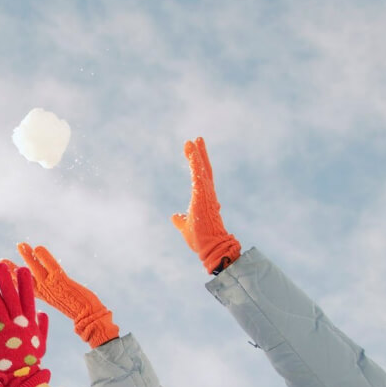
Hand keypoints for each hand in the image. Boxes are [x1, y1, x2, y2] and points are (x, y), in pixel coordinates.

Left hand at [0, 262, 51, 386]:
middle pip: (12, 296)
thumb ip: (42, 326)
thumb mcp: (41, 342)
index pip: (29, 298)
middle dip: (6, 280)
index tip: (22, 270)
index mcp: (31, 322)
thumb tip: (42, 313)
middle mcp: (19, 321)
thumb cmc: (31, 360)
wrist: (22, 375)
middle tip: (1, 265)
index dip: (25, 284)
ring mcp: (7, 326)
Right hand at [13, 243, 118, 347]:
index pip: (24, 287)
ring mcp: (51, 286)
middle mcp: (44, 292)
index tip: (4, 274)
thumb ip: (53, 294)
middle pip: (24, 279)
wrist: (89, 317)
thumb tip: (50, 290)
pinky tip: (37, 247)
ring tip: (20, 245)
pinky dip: (44, 256)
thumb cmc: (79, 311)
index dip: (14, 280)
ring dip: (27, 256)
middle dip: (12, 269)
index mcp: (43, 297)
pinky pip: (50, 266)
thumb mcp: (62, 301)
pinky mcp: (60, 281)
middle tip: (1, 261)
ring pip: (35, 269)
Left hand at [171, 137, 240, 273]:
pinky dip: (196, 165)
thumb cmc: (200, 239)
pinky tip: (192, 154)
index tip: (193, 152)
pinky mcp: (204, 197)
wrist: (210, 247)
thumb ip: (180, 220)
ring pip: (202, 171)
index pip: (201, 178)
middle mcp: (208, 194)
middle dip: (200, 154)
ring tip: (192, 141)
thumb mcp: (185, 227)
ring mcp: (207, 195)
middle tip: (196, 139)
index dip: (197, 165)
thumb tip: (174, 216)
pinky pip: (199, 177)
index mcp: (204, 199)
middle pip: (204, 170)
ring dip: (197, 155)